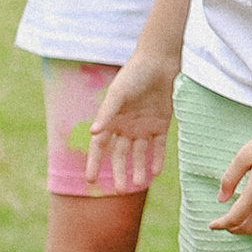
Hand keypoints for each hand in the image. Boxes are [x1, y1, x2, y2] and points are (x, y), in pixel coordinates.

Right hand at [87, 51, 175, 172]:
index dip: (95, 162)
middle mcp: (126, 126)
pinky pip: (158, 146)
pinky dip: (157, 158)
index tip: (90, 180)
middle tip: (119, 190)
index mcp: (111, 120)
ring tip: (139, 184)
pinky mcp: (161, 123)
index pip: (100, 147)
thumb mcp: (118, 94)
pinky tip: (156, 172)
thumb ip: (107, 114)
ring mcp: (144, 126)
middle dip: (119, 172)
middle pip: (120, 154)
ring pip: (140, 153)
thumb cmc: (133, 74)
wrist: (159, 61)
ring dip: (139, 168)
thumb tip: (94, 133)